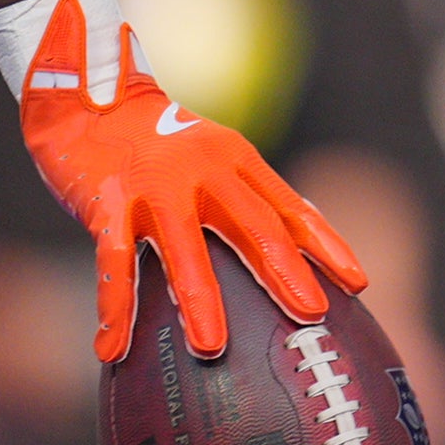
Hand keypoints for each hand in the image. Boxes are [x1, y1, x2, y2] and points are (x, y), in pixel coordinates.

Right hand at [14, 0, 366, 360]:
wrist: (86, 95)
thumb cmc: (155, 141)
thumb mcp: (211, 157)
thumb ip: (244, 199)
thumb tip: (293, 252)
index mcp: (236, 160)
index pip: (290, 207)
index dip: (326, 244)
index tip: (358, 283)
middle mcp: (204, 169)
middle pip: (253, 224)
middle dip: (285, 272)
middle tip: (311, 315)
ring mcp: (155, 185)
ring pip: (184, 247)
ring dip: (198, 300)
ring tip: (211, 348)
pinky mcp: (108, 199)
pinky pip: (113, 260)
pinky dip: (115, 306)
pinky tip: (112, 349)